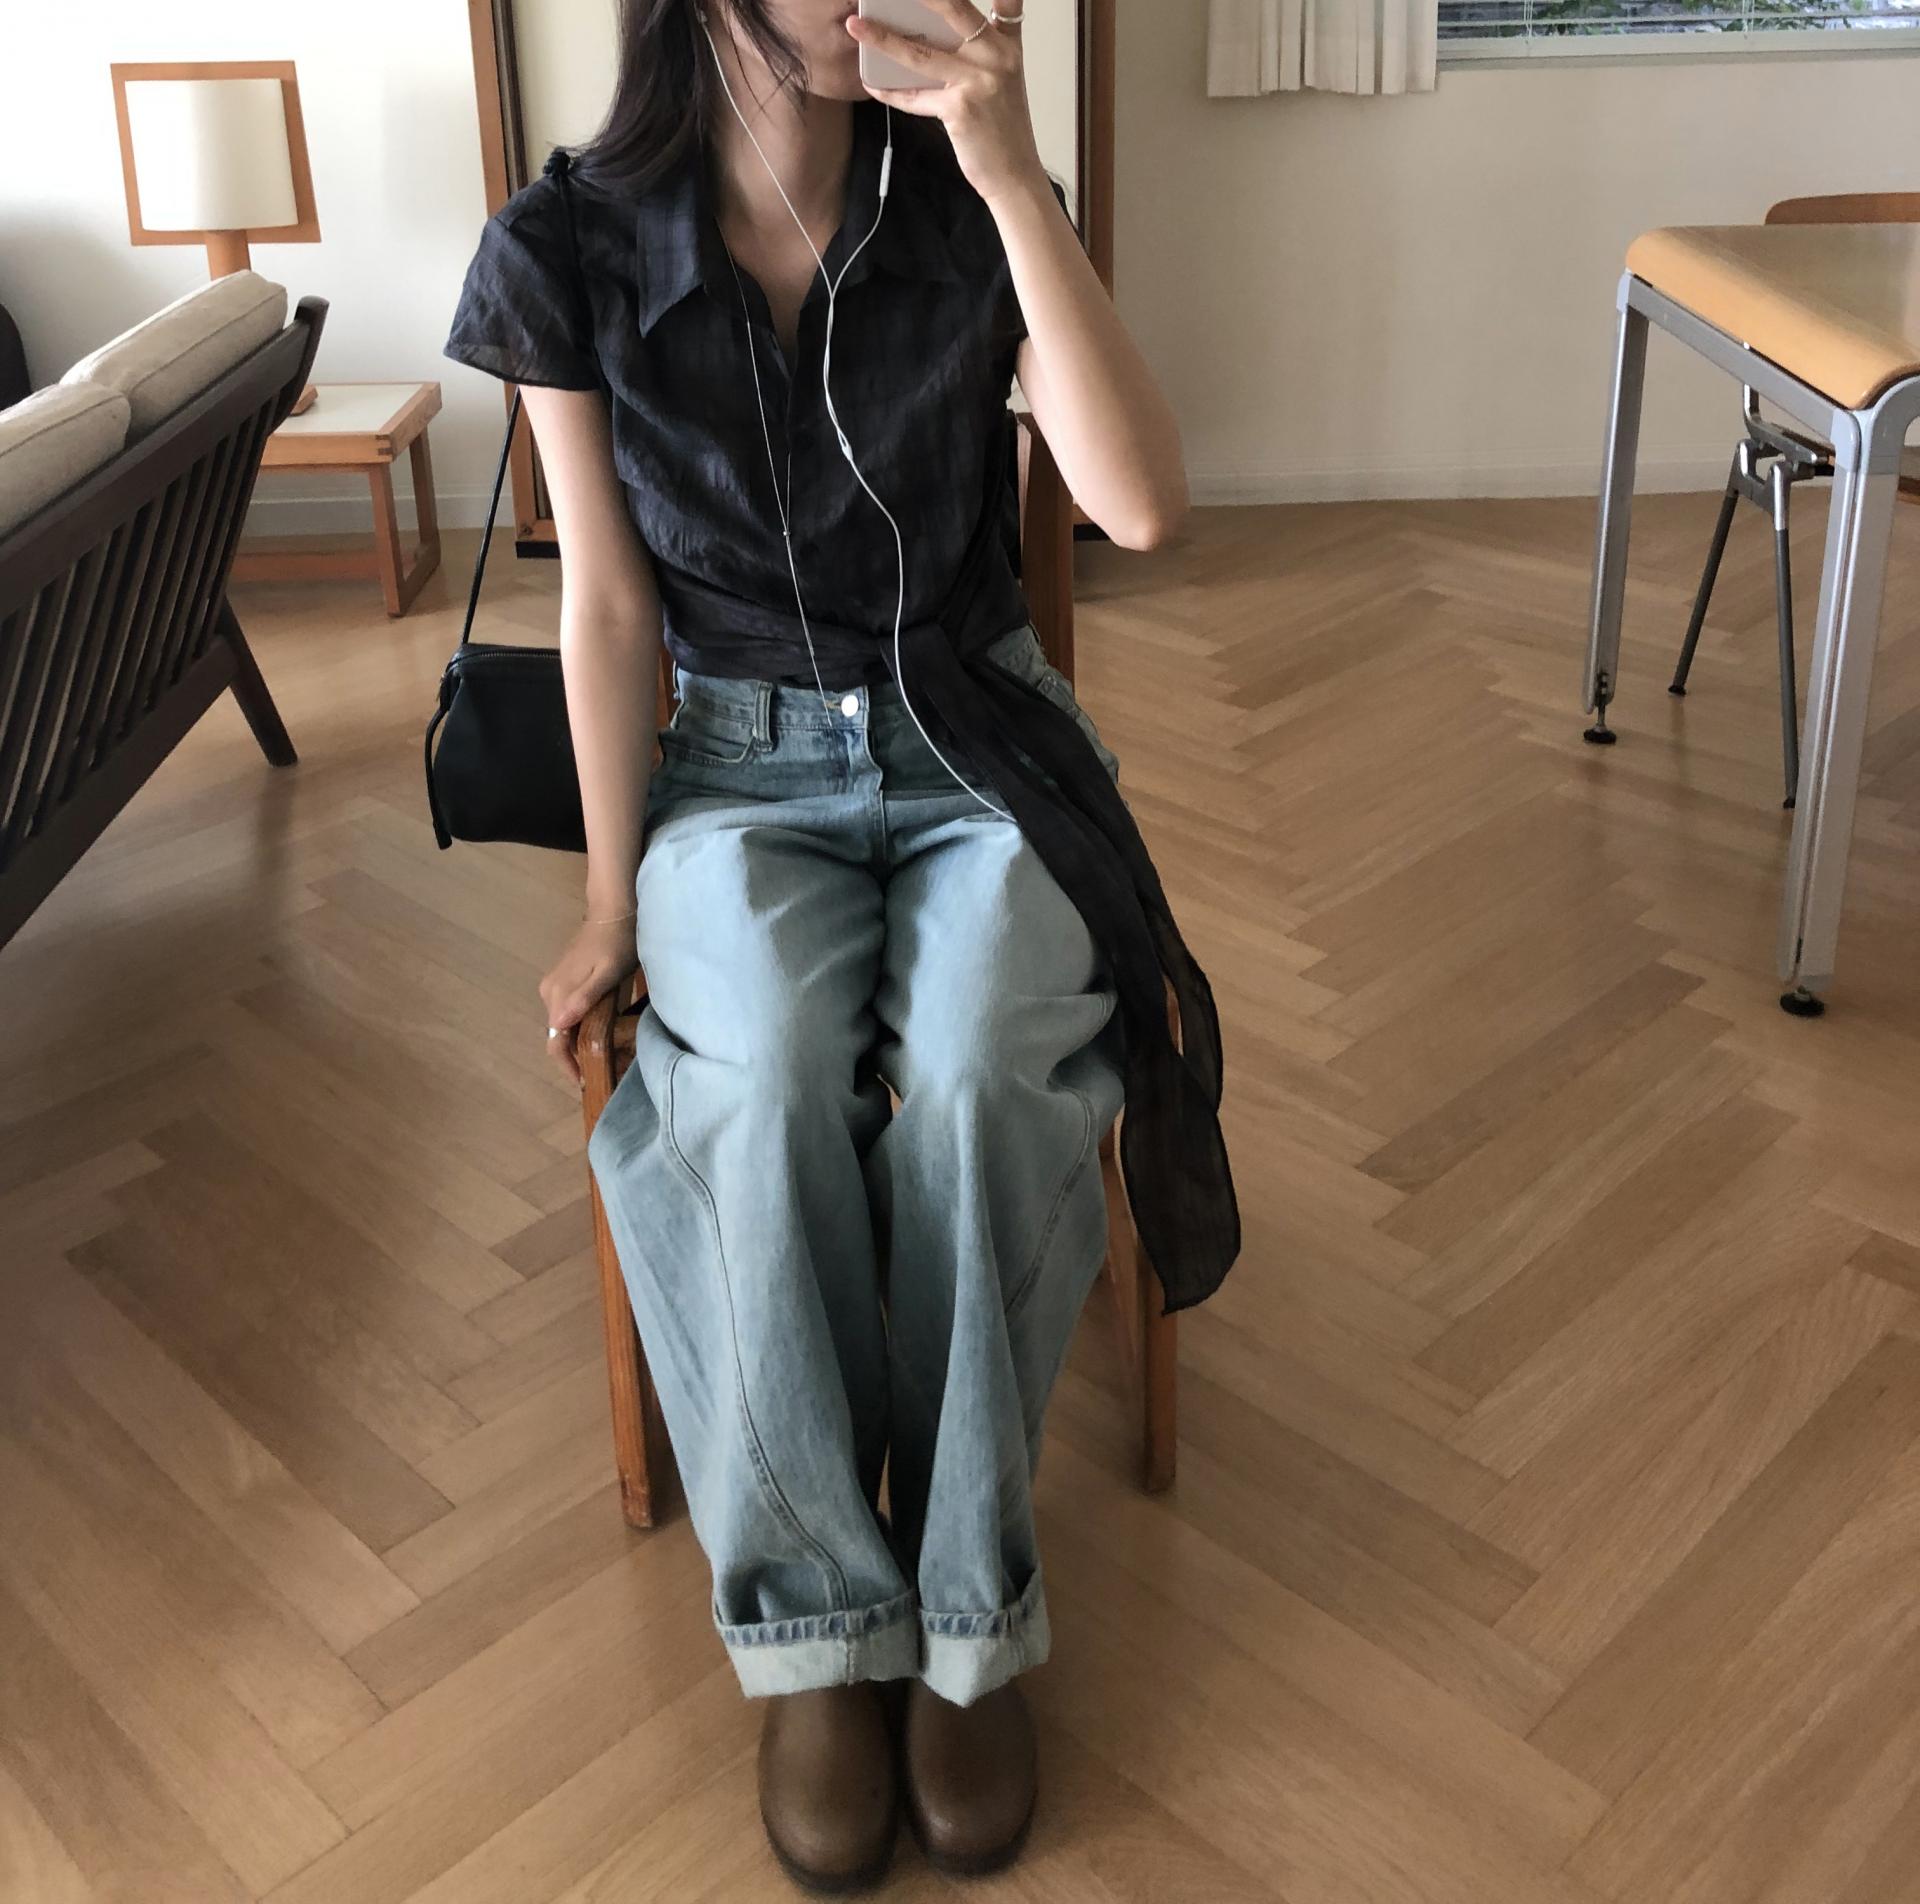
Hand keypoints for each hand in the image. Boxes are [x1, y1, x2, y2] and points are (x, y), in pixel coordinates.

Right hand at [539, 915, 639, 1089]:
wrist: (612, 911)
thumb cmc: (617, 943)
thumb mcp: (608, 973)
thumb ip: (584, 998)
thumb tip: (558, 1026)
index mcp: (558, 995)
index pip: (555, 1042)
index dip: (567, 1066)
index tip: (586, 1083)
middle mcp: (549, 993)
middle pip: (557, 1036)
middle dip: (574, 1058)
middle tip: (601, 1073)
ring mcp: (553, 985)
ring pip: (562, 1024)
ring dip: (577, 1043)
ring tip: (601, 1059)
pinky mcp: (562, 979)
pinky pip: (567, 1012)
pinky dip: (579, 1027)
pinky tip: (596, 1033)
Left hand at [846, 1, 1046, 209]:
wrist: (1014, 174)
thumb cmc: (1002, 129)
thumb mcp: (1003, 80)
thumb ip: (983, 50)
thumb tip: (933, 34)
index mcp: (1007, 45)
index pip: (1006, 1)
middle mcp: (997, 56)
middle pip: (953, 7)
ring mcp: (978, 81)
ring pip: (921, 54)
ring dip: (882, 38)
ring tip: (856, 26)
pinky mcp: (960, 109)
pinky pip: (915, 97)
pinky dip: (890, 93)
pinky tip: (871, 84)